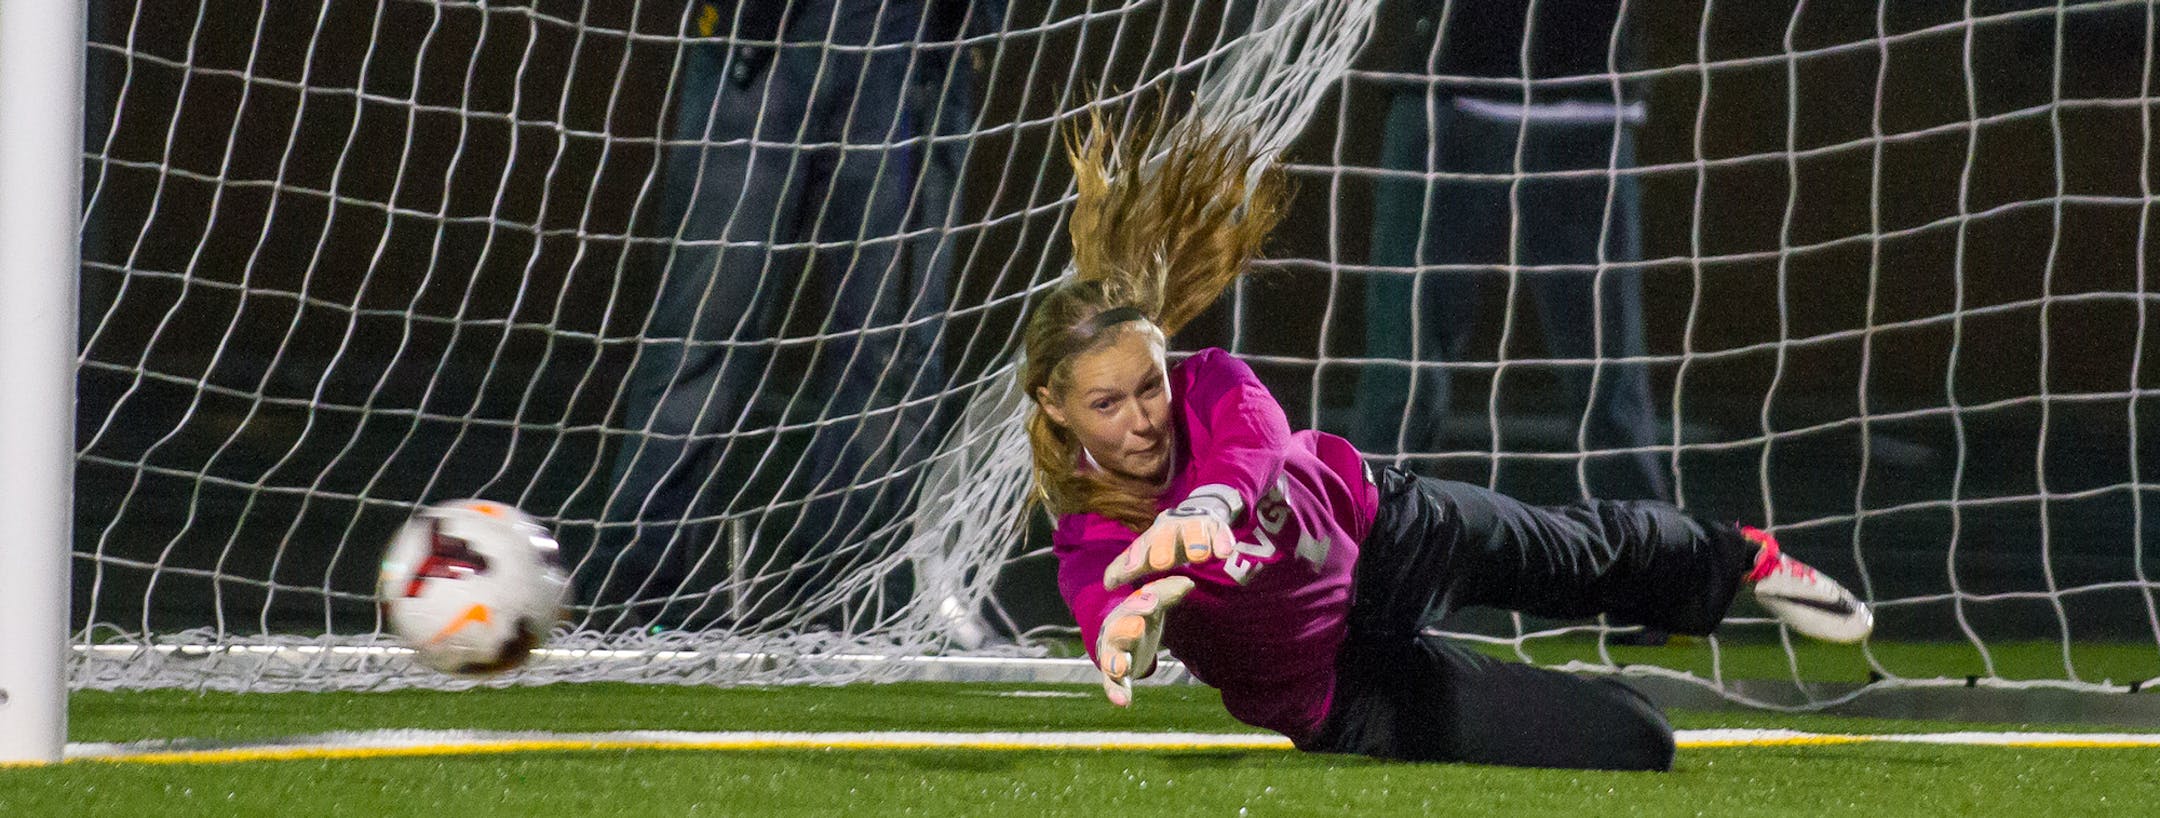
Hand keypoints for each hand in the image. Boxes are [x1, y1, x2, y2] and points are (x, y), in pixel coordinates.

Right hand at [1096, 576, 1194, 706]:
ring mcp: (1114, 655)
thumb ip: (1167, 594)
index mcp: (1128, 611)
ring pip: (1112, 658)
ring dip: (1117, 661)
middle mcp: (1117, 631)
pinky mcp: (1115, 676)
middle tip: (1136, 626)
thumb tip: (1188, 583)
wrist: (1122, 636)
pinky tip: (1123, 702)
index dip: (1143, 601)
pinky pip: (1113, 685)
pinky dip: (1117, 692)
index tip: (1152, 601)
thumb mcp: (1153, 605)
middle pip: (1119, 629)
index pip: (1135, 604)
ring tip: (1121, 667)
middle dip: (1127, 628)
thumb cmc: (1141, 616)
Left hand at [1102, 494, 1236, 588]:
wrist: (1194, 517)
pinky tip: (1225, 552)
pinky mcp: (1217, 527)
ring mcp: (1195, 525)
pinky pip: (1221, 533)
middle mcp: (1172, 527)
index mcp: (1152, 536)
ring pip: (1195, 531)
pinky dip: (1222, 541)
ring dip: (1196, 542)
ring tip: (1199, 556)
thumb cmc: (1164, 543)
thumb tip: (1107, 584)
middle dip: (1164, 547)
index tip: (1129, 572)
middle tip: (1161, 563)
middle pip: (1166, 535)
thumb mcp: (1146, 554)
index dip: (1134, 559)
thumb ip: (1127, 568)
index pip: (1140, 546)